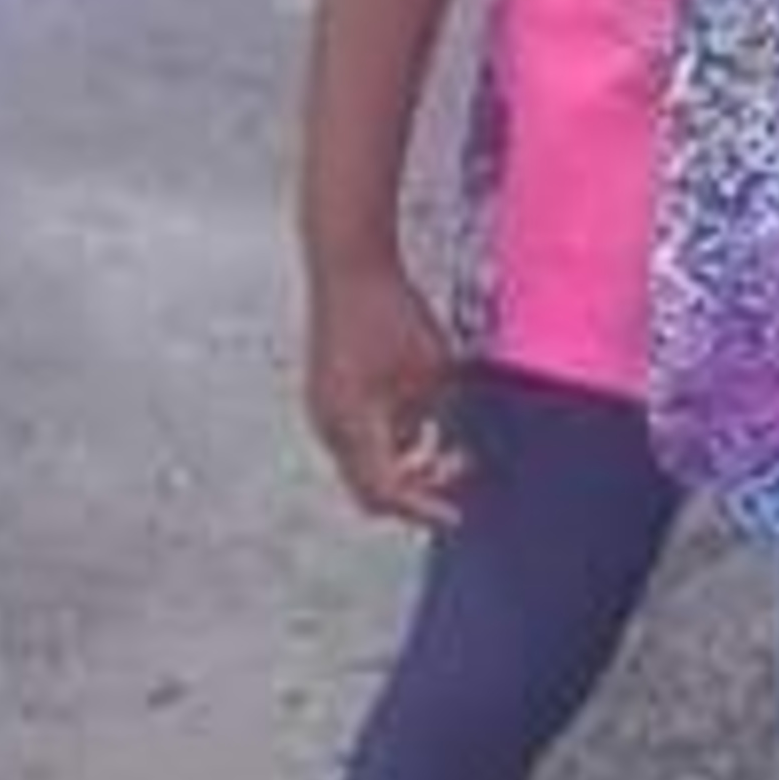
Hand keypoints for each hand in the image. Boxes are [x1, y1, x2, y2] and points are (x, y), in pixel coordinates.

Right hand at [305, 262, 468, 528]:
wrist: (348, 264)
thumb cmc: (391, 311)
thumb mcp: (434, 369)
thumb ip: (439, 415)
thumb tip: (443, 444)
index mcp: (355, 424)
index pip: (387, 490)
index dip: (424, 507)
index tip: (455, 515)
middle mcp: (329, 425)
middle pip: (369, 487)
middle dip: (414, 488)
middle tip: (457, 470)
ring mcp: (321, 409)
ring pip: (361, 463)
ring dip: (402, 463)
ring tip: (445, 441)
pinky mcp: (324, 393)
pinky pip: (355, 437)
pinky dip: (387, 441)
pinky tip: (419, 417)